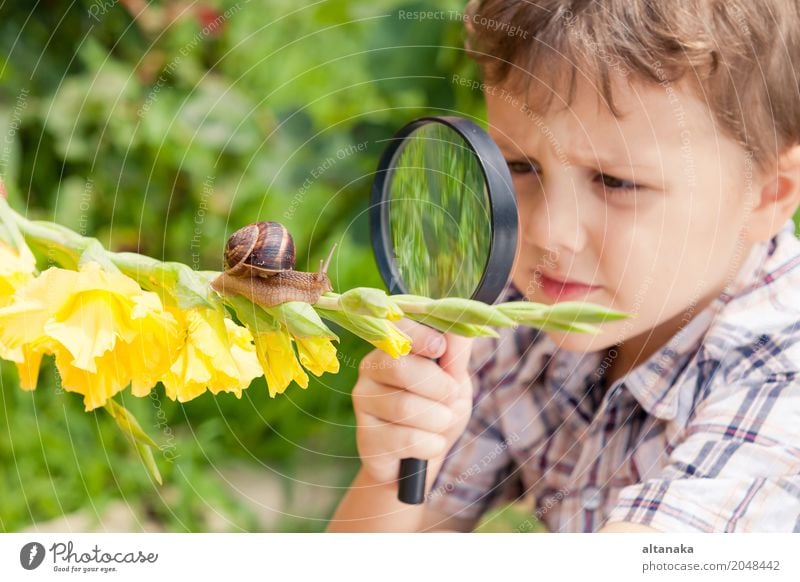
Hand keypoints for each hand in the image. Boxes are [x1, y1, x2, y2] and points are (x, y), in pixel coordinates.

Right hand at [352, 318, 474, 484]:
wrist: (424, 459)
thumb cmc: (439, 409)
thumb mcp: (455, 379)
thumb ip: (456, 352)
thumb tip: (465, 320)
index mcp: (392, 346)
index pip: (397, 329)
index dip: (420, 335)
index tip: (440, 348)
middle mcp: (370, 368)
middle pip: (400, 368)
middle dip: (438, 386)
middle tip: (450, 397)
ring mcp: (364, 401)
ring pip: (405, 406)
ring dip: (438, 418)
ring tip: (442, 421)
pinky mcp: (366, 436)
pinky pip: (405, 438)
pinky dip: (431, 444)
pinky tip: (430, 443)